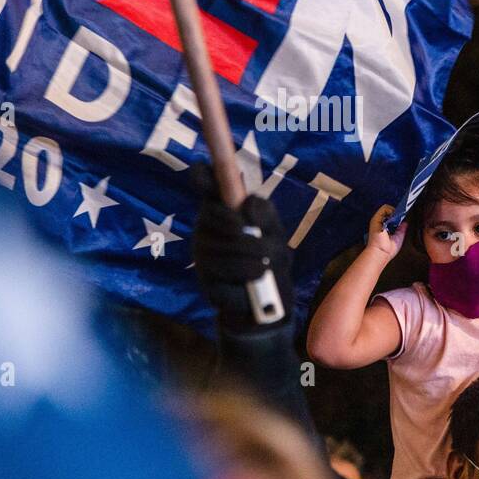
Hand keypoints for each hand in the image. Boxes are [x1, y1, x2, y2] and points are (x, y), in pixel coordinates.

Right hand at [190, 164, 293, 324]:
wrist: (271, 306)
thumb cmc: (270, 261)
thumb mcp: (276, 234)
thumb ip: (265, 215)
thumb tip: (248, 206)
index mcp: (222, 211)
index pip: (204, 184)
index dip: (203, 175)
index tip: (205, 173)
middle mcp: (206, 230)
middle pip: (212, 215)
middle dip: (241, 229)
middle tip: (264, 245)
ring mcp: (202, 257)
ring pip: (221, 248)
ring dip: (251, 258)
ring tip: (264, 268)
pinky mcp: (205, 284)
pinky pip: (224, 276)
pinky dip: (248, 280)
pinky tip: (254, 285)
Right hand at [365, 205, 407, 261]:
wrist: (380, 253)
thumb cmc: (387, 249)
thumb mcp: (398, 238)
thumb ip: (401, 230)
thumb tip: (405, 223)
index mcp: (383, 228)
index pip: (391, 218)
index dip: (397, 217)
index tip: (403, 219)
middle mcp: (380, 223)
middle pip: (389, 212)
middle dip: (397, 213)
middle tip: (402, 217)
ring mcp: (377, 220)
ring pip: (387, 208)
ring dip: (395, 212)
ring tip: (399, 218)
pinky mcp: (376, 218)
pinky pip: (384, 208)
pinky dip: (392, 210)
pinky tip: (395, 217)